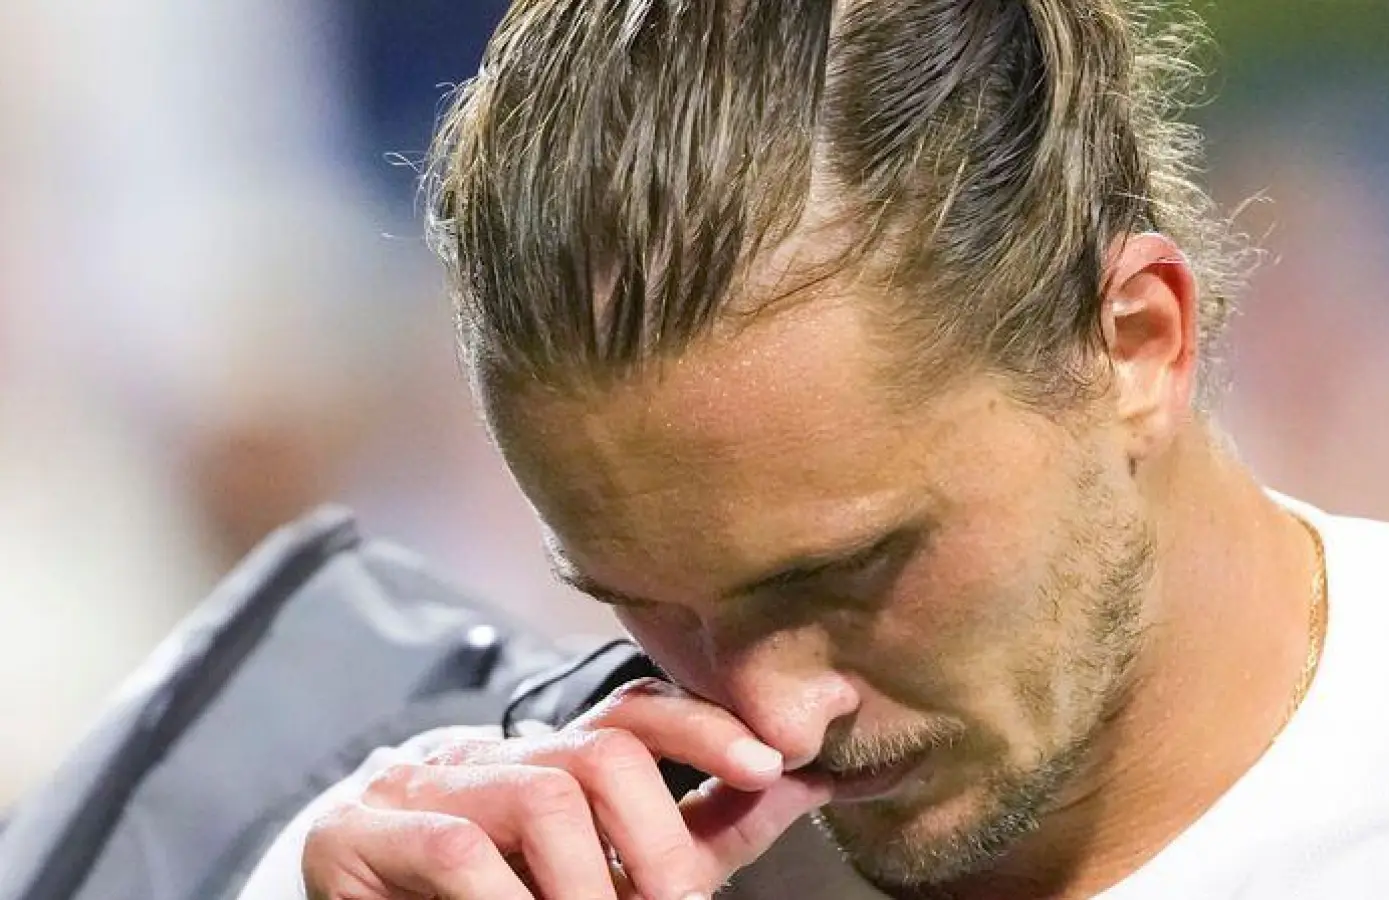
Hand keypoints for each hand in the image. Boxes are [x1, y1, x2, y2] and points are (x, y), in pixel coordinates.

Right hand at [300, 678, 832, 898]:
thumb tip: (811, 779)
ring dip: (587, 884)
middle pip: (603, 754)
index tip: (771, 763)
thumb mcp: (617, 862)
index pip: (634, 713)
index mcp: (552, 757)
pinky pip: (459, 850)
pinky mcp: (360, 833)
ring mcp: (424, 787)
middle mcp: (493, 755)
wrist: (354, 899)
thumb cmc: (504, 890)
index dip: (705, 728)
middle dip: (655, 840)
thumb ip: (706, 827)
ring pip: (542, 798)